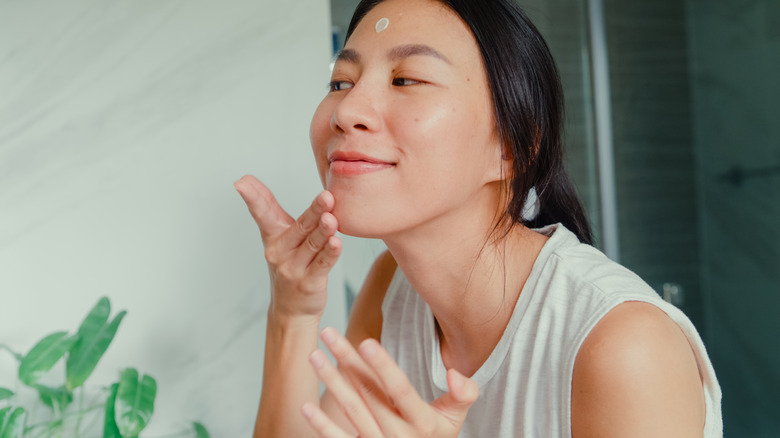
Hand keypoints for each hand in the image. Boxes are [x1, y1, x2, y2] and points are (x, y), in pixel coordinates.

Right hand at [234, 175, 341, 318]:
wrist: (291, 310)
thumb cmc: (288, 263)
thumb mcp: (276, 234)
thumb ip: (267, 206)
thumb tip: (245, 178)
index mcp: (273, 236)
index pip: (262, 213)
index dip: (253, 198)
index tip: (241, 183)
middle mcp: (281, 252)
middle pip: (300, 227)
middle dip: (314, 211)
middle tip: (326, 197)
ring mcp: (294, 269)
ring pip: (313, 245)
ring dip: (323, 231)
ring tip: (331, 219)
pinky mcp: (309, 283)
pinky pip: (322, 265)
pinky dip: (330, 254)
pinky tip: (337, 243)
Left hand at [302, 328, 478, 437]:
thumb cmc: (436, 437)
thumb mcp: (456, 418)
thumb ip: (463, 394)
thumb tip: (455, 373)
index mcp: (423, 422)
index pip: (400, 389)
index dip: (382, 367)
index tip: (365, 343)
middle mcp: (400, 435)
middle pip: (369, 393)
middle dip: (347, 360)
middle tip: (328, 333)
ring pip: (351, 410)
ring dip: (331, 382)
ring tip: (314, 356)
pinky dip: (322, 425)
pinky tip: (307, 406)